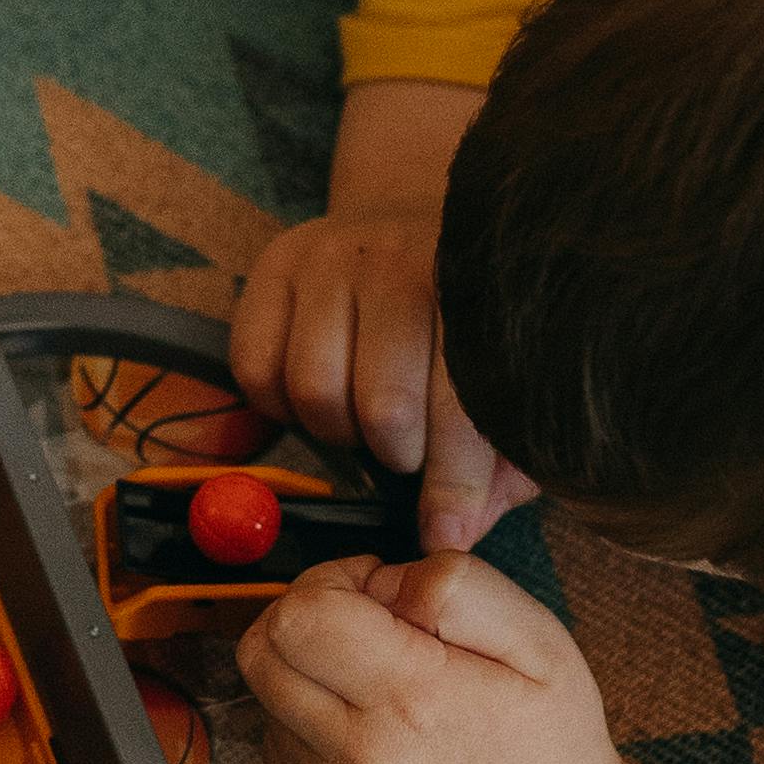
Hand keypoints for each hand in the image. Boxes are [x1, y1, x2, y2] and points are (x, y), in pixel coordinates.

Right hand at [230, 79, 532, 550]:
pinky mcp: (278, 261)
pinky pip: (255, 367)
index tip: (444, 537)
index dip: (452, 488)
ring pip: (313, 391)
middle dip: (397, 455)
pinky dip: (280, 403)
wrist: (421, 226)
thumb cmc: (470, 323)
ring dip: (338, 431)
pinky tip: (317, 394)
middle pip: (382, 409)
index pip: (460, 410)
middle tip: (407, 453)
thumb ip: (501, 463)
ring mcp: (335, 256)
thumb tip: (456, 534)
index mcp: (479, 292)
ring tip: (364, 421)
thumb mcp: (508, 385)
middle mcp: (405, 260)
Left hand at [237, 550, 727, 763]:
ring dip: (307, 675)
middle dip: (306, 618)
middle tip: (367, 630)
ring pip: (263, 699)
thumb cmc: (552, 742)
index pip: (302, 614)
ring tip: (377, 688)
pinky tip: (368, 733)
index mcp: (416, 703)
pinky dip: (309, 726)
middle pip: (260, 652)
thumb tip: (377, 580)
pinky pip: (276, 750)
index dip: (334, 581)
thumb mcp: (539, 640)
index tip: (378, 592)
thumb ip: (455, 586)